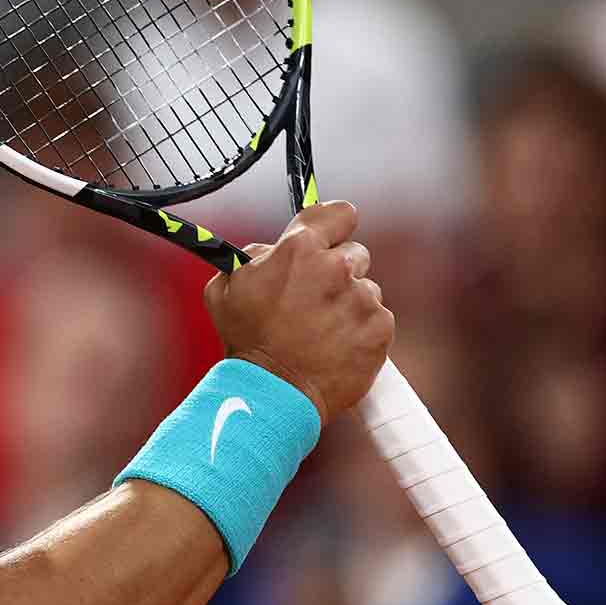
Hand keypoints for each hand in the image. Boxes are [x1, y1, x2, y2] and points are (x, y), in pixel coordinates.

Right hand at [204, 201, 393, 421]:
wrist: (274, 391)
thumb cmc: (244, 340)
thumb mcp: (225, 289)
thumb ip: (251, 258)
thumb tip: (269, 250)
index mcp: (299, 249)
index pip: (339, 213)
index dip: (335, 225)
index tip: (330, 237)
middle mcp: (336, 267)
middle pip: (354, 254)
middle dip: (337, 272)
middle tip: (314, 299)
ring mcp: (362, 297)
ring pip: (365, 289)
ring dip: (348, 304)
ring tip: (321, 331)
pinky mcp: (380, 327)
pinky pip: (377, 319)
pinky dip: (361, 331)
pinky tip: (336, 346)